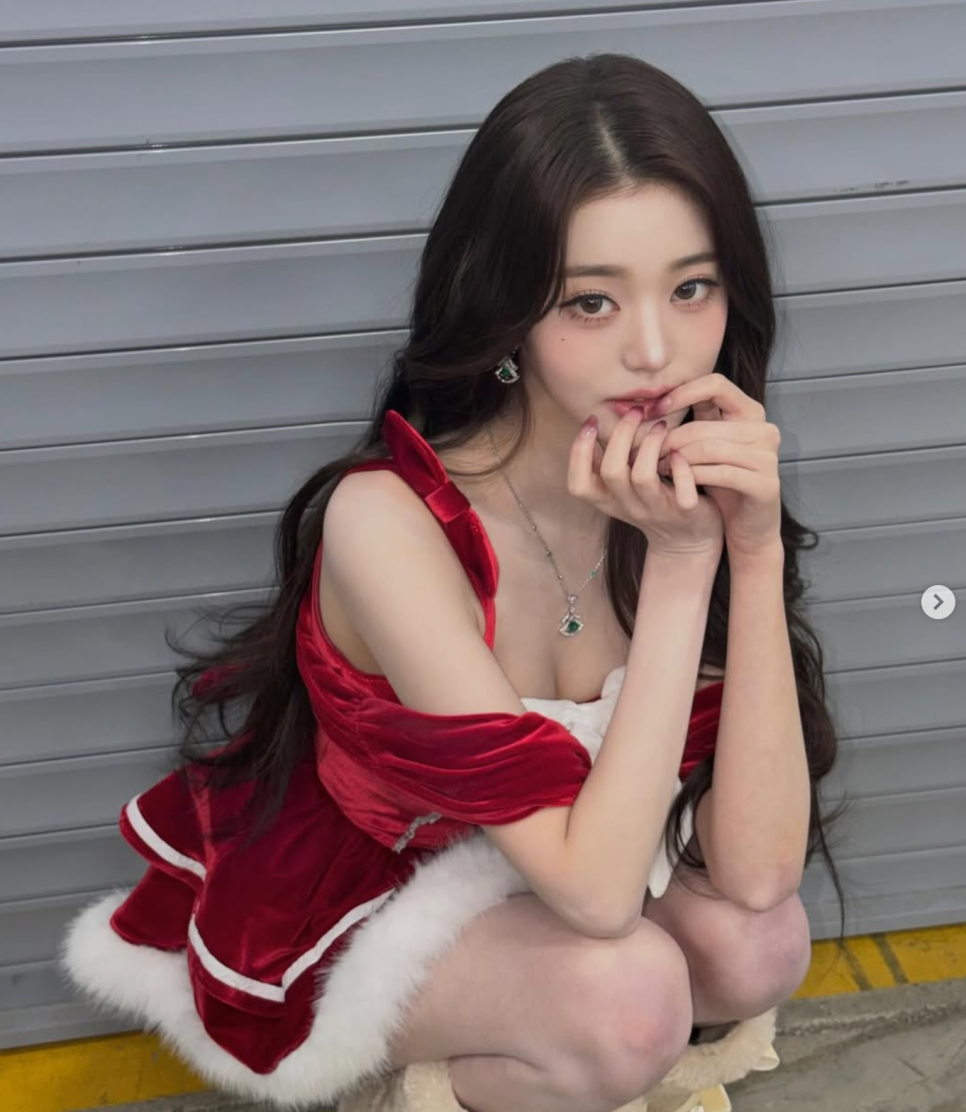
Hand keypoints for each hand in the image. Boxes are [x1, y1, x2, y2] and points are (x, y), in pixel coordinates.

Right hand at [568, 406, 723, 557]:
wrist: (687, 542)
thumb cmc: (652, 502)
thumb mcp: (621, 488)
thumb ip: (606, 462)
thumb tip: (591, 425)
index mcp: (608, 501)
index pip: (578, 484)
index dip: (579, 451)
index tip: (591, 420)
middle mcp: (629, 507)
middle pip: (611, 472)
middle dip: (620, 435)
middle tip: (635, 411)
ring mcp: (656, 511)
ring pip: (643, 477)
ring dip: (650, 444)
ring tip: (660, 426)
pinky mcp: (686, 513)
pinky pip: (683, 494)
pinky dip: (682, 469)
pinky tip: (680, 454)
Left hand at [649, 373, 781, 558]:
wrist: (749, 526)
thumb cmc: (723, 482)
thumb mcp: (708, 446)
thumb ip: (693, 422)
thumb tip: (650, 402)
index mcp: (751, 412)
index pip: (715, 384)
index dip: (682, 393)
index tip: (654, 410)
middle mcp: (764, 429)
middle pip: (705, 424)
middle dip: (670, 438)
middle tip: (647, 452)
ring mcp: (768, 456)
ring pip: (709, 448)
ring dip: (677, 459)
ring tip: (657, 467)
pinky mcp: (765, 483)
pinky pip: (721, 472)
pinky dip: (693, 475)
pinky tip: (676, 481)